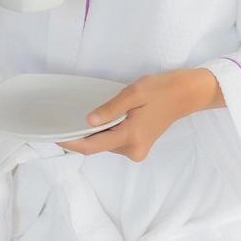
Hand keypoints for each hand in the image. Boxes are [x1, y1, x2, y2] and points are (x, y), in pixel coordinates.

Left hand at [57, 69, 220, 161]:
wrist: (187, 94)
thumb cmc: (161, 89)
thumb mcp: (134, 93)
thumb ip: (111, 108)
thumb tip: (88, 121)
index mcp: (130, 137)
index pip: (92, 146)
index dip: (70, 142)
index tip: (54, 135)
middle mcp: (133, 150)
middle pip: (97, 146)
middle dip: (82, 135)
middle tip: (66, 118)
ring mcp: (137, 150)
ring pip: (106, 144)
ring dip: (96, 132)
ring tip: (93, 113)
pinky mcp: (139, 147)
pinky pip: (114, 142)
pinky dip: (106, 132)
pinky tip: (105, 118)